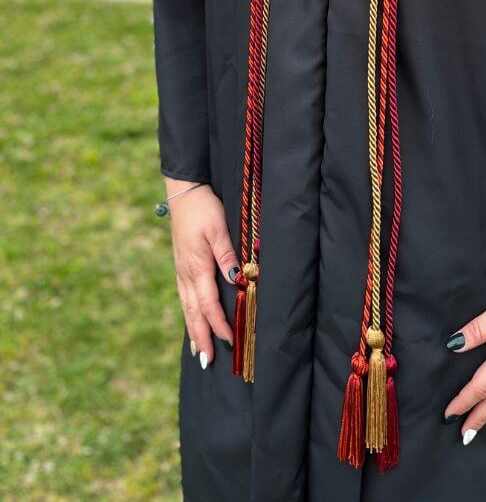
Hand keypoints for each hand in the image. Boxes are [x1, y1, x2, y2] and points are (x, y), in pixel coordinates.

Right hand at [164, 177, 240, 367]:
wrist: (184, 192)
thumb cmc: (204, 209)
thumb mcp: (218, 229)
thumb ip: (227, 255)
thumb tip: (235, 280)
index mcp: (197, 267)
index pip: (208, 304)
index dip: (218, 324)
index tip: (229, 342)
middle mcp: (186, 274)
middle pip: (194, 312)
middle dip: (202, 337)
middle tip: (207, 362)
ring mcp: (181, 270)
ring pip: (186, 307)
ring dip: (193, 330)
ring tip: (198, 351)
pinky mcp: (181, 265)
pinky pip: (184, 297)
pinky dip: (188, 313)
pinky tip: (191, 320)